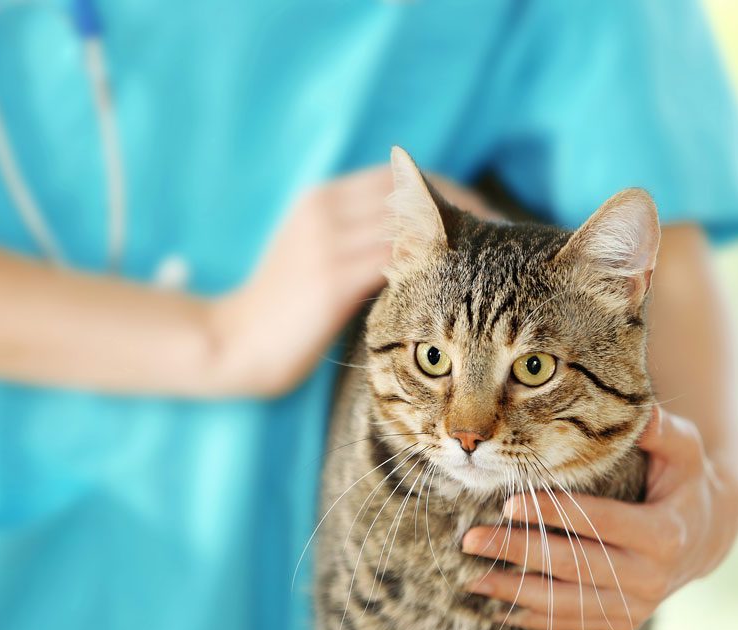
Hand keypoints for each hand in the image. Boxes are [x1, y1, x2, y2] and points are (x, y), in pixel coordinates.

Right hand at [210, 166, 492, 396]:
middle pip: (413, 194)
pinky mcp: (330, 279)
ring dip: (458, 242)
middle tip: (504, 238)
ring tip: (495, 264)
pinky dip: (433, 267)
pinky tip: (462, 285)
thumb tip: (419, 245)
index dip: (449, 192)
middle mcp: (326, 210)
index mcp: (323, 199)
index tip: (486, 214)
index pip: (401, 178)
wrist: (233, 342)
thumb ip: (357, 242)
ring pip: (410, 225)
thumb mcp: (315, 259)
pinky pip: (395, 261)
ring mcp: (327, 242)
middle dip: (465, 212)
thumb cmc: (282, 310)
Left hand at [460, 406, 737, 629]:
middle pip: (573, 565)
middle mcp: (651, 578)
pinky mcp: (621, 622)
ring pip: (567, 603)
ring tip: (472, 579)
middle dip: (518, 552)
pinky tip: (497, 608)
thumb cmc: (683, 480)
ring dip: (516, 592)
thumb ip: (661, 431)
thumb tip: (641, 411)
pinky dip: (534, 618)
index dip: (553, 514)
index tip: (509, 504)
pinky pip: (572, 622)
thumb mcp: (684, 450)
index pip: (599, 522)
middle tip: (472, 540)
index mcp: (664, 533)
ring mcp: (635, 606)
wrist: (703, 535)